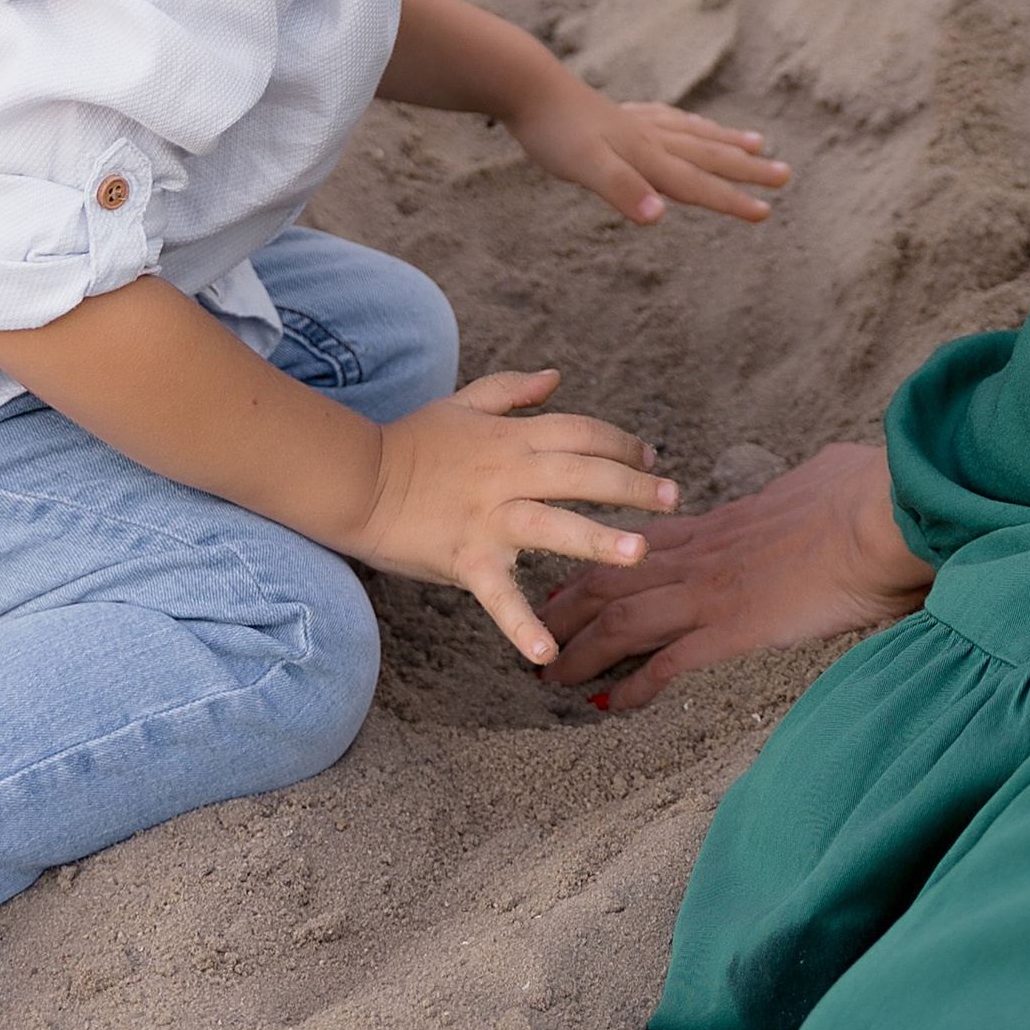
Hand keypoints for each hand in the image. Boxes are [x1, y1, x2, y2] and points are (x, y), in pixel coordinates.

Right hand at [356, 368, 680, 666]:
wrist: (356, 479)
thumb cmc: (410, 442)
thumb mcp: (462, 403)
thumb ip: (512, 389)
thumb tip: (557, 376)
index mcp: (512, 437)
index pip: (581, 432)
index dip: (620, 442)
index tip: (650, 457)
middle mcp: (508, 474)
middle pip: (582, 473)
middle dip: (631, 485)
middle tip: (673, 499)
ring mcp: (488, 517)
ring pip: (552, 525)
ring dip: (598, 539)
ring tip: (640, 554)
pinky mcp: (465, 557)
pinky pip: (497, 595)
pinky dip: (520, 625)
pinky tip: (547, 653)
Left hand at [506, 70, 789, 226]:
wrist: (526, 85)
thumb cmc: (553, 131)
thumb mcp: (585, 167)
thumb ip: (622, 190)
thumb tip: (659, 216)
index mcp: (647, 157)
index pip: (698, 185)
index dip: (733, 200)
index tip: (767, 212)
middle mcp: (650, 138)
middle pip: (708, 156)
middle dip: (747, 169)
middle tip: (786, 174)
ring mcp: (636, 123)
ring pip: (693, 134)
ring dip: (726, 142)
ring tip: (756, 141)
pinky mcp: (619, 115)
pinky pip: (667, 119)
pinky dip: (689, 124)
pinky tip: (689, 123)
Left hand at [541, 440, 931, 711]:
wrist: (880, 515)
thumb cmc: (866, 494)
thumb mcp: (824, 480)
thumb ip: (807, 491)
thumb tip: (825, 483)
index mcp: (723, 523)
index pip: (642, 544)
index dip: (600, 564)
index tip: (572, 580)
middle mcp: (704, 556)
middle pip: (613, 578)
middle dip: (569, 608)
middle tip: (538, 631)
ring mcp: (714, 592)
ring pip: (622, 620)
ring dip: (582, 651)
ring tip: (552, 677)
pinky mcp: (734, 628)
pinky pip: (668, 662)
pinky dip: (636, 685)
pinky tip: (612, 707)